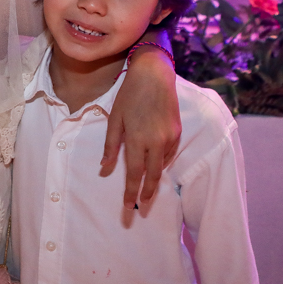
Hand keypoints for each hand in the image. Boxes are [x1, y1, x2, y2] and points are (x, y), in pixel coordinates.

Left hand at [102, 46, 180, 208]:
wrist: (154, 75)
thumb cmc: (129, 95)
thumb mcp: (115, 119)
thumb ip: (111, 145)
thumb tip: (104, 168)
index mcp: (138, 139)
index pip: (135, 173)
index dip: (131, 192)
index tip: (128, 206)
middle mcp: (157, 141)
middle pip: (153, 176)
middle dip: (147, 194)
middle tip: (140, 208)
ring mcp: (170, 137)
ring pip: (162, 165)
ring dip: (154, 177)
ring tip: (145, 188)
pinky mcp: (178, 132)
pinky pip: (168, 153)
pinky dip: (160, 161)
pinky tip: (153, 162)